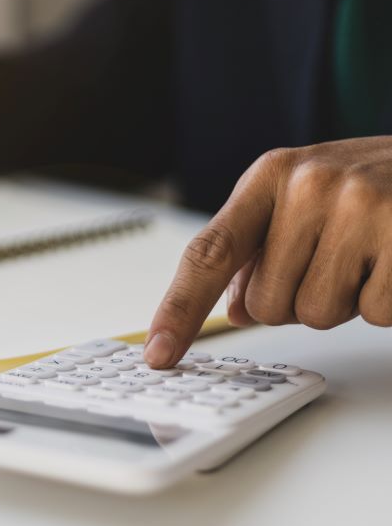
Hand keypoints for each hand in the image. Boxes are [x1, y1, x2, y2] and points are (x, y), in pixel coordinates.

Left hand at [145, 137, 391, 367]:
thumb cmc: (376, 188)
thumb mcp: (306, 200)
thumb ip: (258, 249)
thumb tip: (231, 309)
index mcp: (271, 175)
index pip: (209, 251)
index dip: (179, 308)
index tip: (158, 352)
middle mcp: (308, 183)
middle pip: (265, 303)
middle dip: (299, 299)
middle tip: (339, 259)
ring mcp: (359, 206)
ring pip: (316, 313)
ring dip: (344, 302)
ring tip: (370, 257)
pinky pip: (372, 314)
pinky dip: (385, 304)